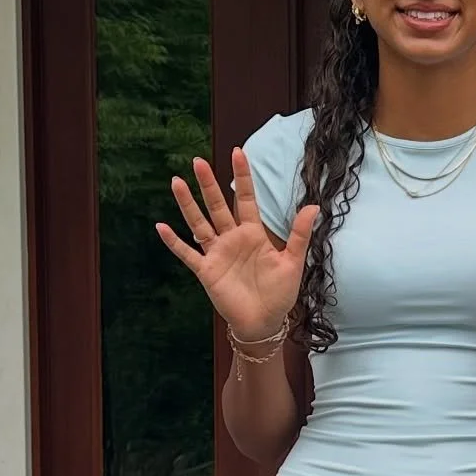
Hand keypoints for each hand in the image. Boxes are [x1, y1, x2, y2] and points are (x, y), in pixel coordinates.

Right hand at [157, 148, 316, 342]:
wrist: (264, 323)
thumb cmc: (279, 294)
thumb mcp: (293, 263)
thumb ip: (299, 234)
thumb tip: (313, 206)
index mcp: (253, 234)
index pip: (246, 199)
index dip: (242, 177)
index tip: (238, 152)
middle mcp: (232, 239)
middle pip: (217, 206)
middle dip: (208, 184)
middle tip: (198, 161)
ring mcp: (217, 254)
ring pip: (199, 223)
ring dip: (187, 205)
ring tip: (176, 182)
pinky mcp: (207, 271)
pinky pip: (188, 254)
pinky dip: (174, 242)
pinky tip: (162, 227)